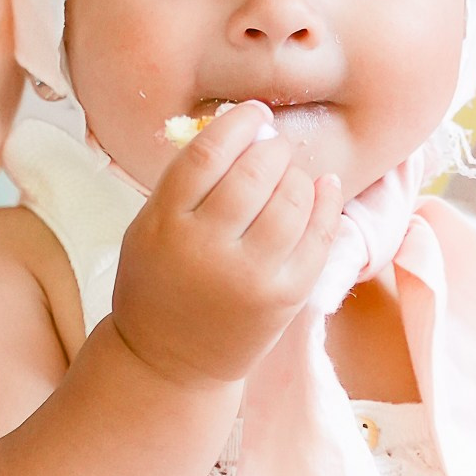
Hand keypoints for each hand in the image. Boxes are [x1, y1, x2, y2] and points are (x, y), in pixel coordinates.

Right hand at [110, 101, 342, 391]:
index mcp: (166, 225)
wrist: (170, 362)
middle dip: (273, 149)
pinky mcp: (286, 297)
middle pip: (256, 173)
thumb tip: (247, 127)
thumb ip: (186, 182)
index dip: (239, 124)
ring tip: (289, 177)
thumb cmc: (159, 284)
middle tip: (274, 147)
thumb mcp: (149, 228)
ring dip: (298, 176)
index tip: (254, 114)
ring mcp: (251, 277)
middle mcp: (208, 250)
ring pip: (293, 200)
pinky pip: (319, 236)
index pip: (209, 154)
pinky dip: (327, 202)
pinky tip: (323, 188)